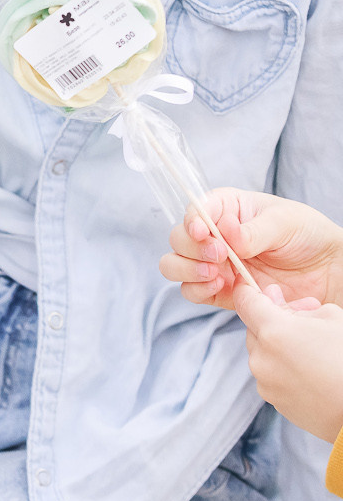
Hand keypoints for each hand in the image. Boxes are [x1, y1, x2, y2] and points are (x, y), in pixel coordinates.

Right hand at [159, 189, 342, 310]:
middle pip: (178, 238)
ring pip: (174, 265)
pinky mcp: (219, 290)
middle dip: (192, 248)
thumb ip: (256, 230)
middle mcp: (214, 236)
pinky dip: (197, 289)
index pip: (196, 209)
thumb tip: (229, 234)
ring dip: (186, 269)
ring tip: (215, 273)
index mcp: (227, 209)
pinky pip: (191, 292)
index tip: (203, 232)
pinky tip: (218, 286)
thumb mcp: (287, 222)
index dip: (192, 220)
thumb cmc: (309, 235)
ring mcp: (214, 264)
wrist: (330, 271)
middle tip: (220, 256)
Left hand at [228, 281, 342, 444]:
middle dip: (274, 323)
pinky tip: (312, 374)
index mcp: (274, 332)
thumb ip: (300, 307)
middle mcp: (261, 358)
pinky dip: (284, 370)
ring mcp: (265, 383)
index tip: (250, 286)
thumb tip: (275, 300)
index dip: (247, 291)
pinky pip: (272, 376)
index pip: (245, 302)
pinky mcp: (274, 402)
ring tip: (313, 352)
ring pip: (263, 354)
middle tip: (304, 322)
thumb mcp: (333, 319)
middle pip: (255, 330)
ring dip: (279, 348)